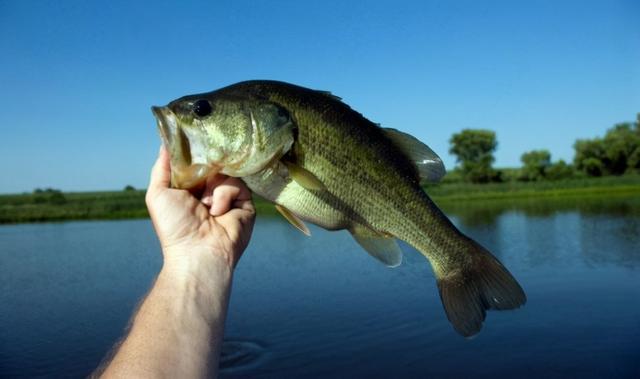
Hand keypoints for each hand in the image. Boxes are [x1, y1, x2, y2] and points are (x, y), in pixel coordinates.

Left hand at [145, 146, 255, 271]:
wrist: (198, 252)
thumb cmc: (174, 226)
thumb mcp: (158, 194)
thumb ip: (161, 167)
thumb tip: (166, 142)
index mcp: (191, 187)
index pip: (197, 161)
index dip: (195, 154)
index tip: (192, 146)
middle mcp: (211, 190)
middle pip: (214, 163)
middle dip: (206, 168)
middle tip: (198, 178)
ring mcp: (229, 196)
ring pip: (226, 171)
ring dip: (213, 188)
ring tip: (206, 206)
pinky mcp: (245, 202)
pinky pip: (238, 184)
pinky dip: (224, 196)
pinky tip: (218, 212)